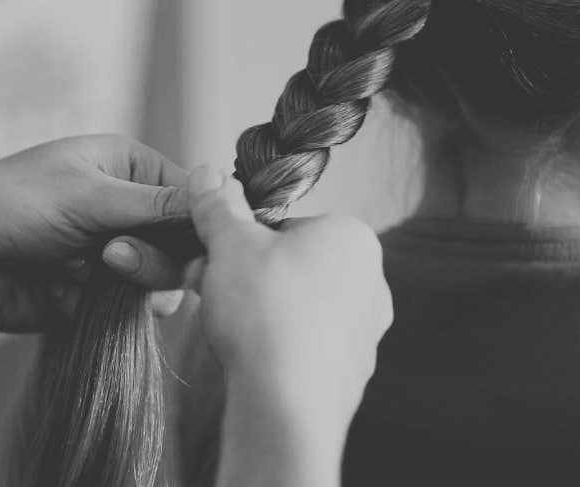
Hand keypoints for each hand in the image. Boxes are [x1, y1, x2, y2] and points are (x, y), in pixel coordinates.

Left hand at [0, 134, 191, 331]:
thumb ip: (155, 204)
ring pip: (159, 281)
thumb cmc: (11, 204)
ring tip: (90, 271)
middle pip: (181, 245)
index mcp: (129, 169)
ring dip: (133, 283)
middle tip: (112, 257)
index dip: (199, 225)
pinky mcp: (93, 291)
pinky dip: (108, 305)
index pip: (191, 198)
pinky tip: (72, 292)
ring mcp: (110, 252)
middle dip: (155, 257)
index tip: (195, 249)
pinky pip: (127, 308)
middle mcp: (126, 209)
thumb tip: (216, 194)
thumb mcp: (89, 195)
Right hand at [184, 165, 392, 423]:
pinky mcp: (353, 372)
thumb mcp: (229, 244)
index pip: (287, 225)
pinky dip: (278, 349)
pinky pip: (306, 347)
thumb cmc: (265, 314)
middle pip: (292, 266)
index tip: (214, 259)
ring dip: (260, 312)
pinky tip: (254, 361)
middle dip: (248, 278)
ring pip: (298, 307)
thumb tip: (207, 175)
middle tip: (210, 291)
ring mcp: (367, 330)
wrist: (287, 405)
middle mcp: (372, 281)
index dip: (241, 241)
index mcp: (352, 237)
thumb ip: (218, 206)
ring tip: (228, 330)